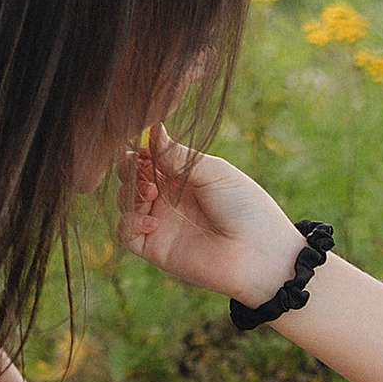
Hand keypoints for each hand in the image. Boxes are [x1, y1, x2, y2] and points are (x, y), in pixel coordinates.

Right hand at [118, 134, 300, 308]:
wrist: (258, 253)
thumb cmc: (244, 207)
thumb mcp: (212, 172)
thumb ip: (177, 155)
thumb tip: (152, 128)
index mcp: (183, 176)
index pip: (147, 158)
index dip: (139, 152)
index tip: (143, 150)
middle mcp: (169, 198)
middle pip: (130, 178)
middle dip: (129, 170)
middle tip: (144, 171)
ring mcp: (161, 223)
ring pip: (124, 203)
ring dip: (129, 194)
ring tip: (151, 194)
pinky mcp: (156, 248)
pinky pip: (126, 234)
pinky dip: (130, 222)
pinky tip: (152, 221)